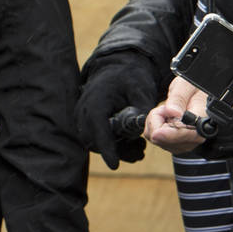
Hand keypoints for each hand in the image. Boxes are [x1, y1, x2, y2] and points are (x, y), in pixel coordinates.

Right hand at [76, 52, 156, 168]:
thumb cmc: (130, 77)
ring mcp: (82, 114)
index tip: (115, 165)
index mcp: (96, 102)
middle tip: (139, 152)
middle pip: (92, 140)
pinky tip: (131, 142)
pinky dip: (109, 142)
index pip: (98, 131)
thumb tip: (150, 132)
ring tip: (138, 148)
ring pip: (92, 140)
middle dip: (114, 151)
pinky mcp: (86, 117)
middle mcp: (84, 109)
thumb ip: (144, 112)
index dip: (107, 150)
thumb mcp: (142, 92)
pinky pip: (93, 135)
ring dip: (113, 148)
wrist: (118, 66)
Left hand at [145, 76, 209, 153]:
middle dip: (159, 121)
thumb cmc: (193, 89)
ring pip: (157, 139)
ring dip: (155, 122)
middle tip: (167, 107)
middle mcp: (195, 137)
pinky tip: (163, 117)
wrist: (193, 93)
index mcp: (203, 122)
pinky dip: (153, 126)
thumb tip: (174, 113)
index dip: (171, 135)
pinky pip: (154, 137)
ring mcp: (184, 142)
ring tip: (167, 110)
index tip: (157, 133)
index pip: (188, 136)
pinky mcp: (173, 143)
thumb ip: (178, 99)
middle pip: (167, 140)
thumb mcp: (186, 86)